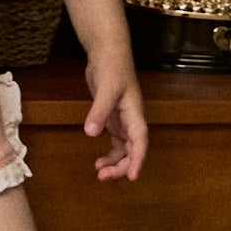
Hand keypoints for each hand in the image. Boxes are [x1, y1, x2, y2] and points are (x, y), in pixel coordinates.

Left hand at [84, 60, 147, 181]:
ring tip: (99, 172)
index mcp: (135, 113)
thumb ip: (99, 111)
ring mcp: (123, 120)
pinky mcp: (113, 118)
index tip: (132, 177)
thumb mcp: (105, 89)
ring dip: (115, 162)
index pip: (140, 141)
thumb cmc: (112, 67)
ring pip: (124, 149)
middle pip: (132, 150)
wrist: (108, 53)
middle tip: (103, 176)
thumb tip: (90, 133)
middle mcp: (131, 120)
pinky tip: (99, 161)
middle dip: (121, 166)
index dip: (137, 160)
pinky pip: (115, 142)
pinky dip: (109, 153)